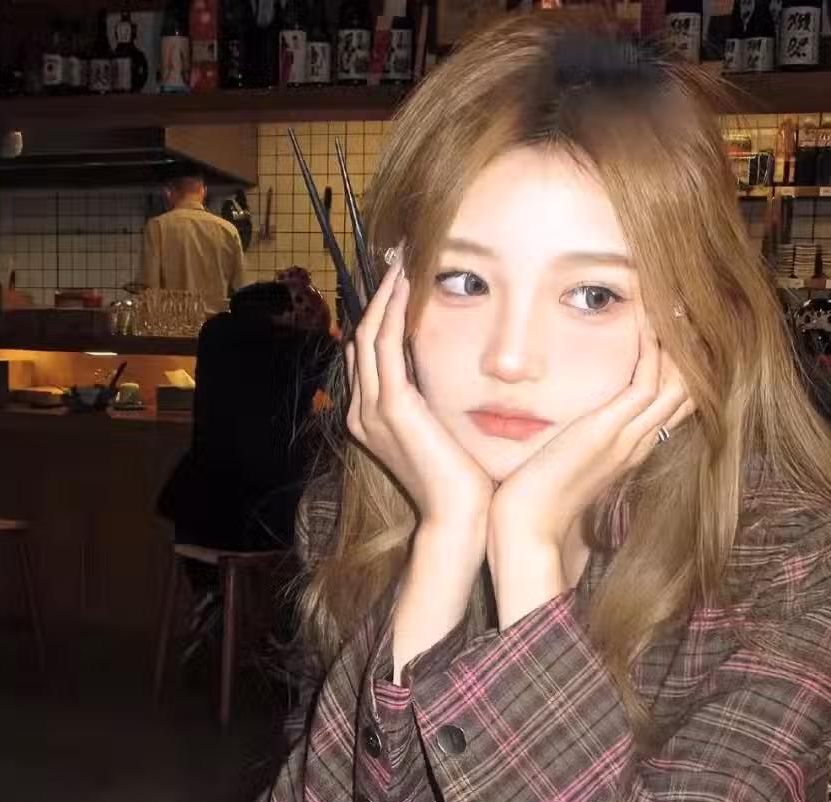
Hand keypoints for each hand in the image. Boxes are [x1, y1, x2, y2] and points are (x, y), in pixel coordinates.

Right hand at [348, 257, 492, 677]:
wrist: (459, 520)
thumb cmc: (466, 483)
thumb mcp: (450, 435)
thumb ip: (443, 404)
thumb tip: (462, 376)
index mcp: (376, 417)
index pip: (374, 352)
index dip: (385, 312)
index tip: (406, 279)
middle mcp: (365, 409)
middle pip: (364, 335)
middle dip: (380, 293)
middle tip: (399, 253)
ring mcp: (373, 409)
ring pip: (369, 333)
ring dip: (385, 292)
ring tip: (402, 256)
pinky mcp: (390, 408)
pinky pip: (385, 344)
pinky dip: (393, 311)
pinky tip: (409, 283)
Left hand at [487, 315, 692, 627]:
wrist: (526, 529)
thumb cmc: (534, 498)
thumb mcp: (562, 461)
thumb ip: (572, 440)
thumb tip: (562, 426)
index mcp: (629, 447)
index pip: (670, 401)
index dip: (679, 365)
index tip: (676, 328)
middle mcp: (637, 441)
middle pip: (686, 388)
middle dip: (689, 348)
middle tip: (688, 306)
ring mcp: (628, 437)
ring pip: (676, 383)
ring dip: (678, 341)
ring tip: (677, 302)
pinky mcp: (609, 432)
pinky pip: (646, 383)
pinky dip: (651, 349)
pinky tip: (648, 318)